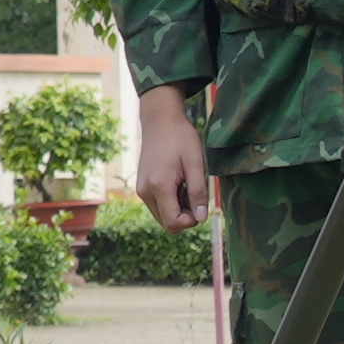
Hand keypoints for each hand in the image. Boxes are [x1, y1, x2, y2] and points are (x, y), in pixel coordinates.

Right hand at [136, 83, 216, 231]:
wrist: (160, 121)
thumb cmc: (180, 138)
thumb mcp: (195, 163)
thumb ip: (198, 191)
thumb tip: (202, 218)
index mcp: (159, 186)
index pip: (173, 223)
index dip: (191, 221)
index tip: (202, 205)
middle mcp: (146, 191)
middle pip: (167, 223)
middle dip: (185, 216)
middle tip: (196, 194)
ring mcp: (142, 190)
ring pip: (163, 216)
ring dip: (178, 209)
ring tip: (186, 185)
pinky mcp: (142, 187)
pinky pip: (158, 206)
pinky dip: (171, 202)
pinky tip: (178, 183)